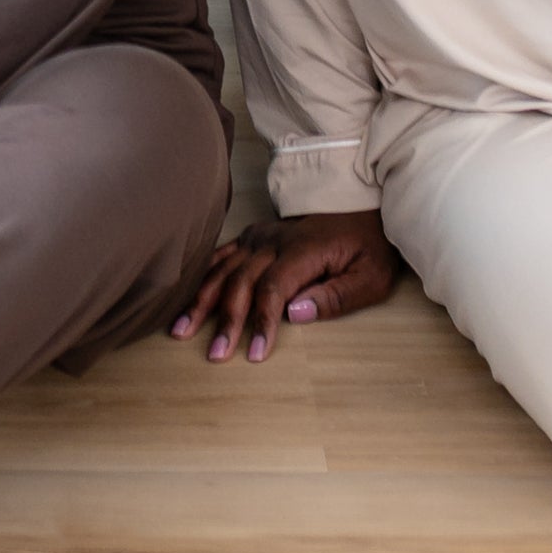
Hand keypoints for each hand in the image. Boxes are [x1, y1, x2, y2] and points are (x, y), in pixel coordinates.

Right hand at [173, 209, 398, 363]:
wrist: (361, 198)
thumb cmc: (368, 243)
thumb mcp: (370, 275)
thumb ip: (336, 296)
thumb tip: (296, 314)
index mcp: (303, 251)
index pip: (273, 288)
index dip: (261, 322)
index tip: (254, 354)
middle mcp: (275, 240)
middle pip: (241, 281)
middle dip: (225, 320)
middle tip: (214, 354)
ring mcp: (261, 235)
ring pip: (224, 268)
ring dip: (202, 299)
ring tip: (180, 329)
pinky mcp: (256, 234)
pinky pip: (224, 253)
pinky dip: (205, 273)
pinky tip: (190, 294)